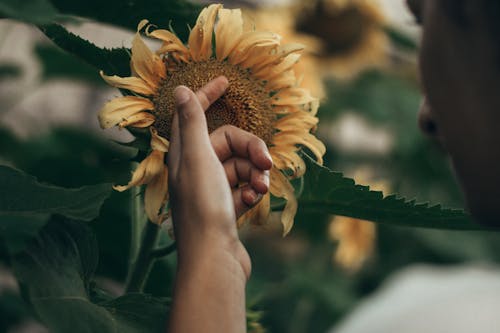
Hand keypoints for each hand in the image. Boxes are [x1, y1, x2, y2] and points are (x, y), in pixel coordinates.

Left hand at [168, 76, 271, 276]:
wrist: (213, 257)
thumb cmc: (204, 206)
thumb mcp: (199, 157)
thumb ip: (192, 122)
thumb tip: (179, 89)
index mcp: (184, 154)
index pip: (193, 114)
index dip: (207, 95)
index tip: (225, 81)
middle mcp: (196, 168)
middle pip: (230, 143)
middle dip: (253, 151)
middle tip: (266, 165)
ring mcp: (212, 188)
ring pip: (242, 166)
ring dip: (256, 175)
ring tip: (257, 192)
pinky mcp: (226, 206)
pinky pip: (245, 187)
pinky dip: (252, 192)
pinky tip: (251, 204)